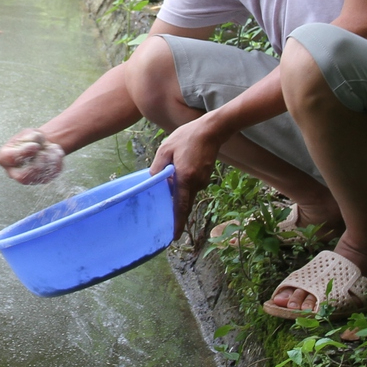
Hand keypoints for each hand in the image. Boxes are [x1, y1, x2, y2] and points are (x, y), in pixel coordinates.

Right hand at [0, 129, 63, 184]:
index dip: (23, 152)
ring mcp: (28, 179)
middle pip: (22, 177)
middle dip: (36, 166)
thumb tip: (35, 145)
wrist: (42, 146)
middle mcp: (13, 172)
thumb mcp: (28, 133)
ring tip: (52, 148)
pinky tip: (56, 152)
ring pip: (39, 178)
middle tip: (44, 154)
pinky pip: (51, 175)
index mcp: (5, 158)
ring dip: (49, 161)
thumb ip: (30, 137)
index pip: (10, 159)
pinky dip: (57, 163)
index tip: (35, 146)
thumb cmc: (31, 139)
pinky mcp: (42, 180)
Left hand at [152, 116, 227, 241]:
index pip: (181, 206)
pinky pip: (191, 185)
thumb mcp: (166, 148)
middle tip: (163, 219)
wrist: (212, 130)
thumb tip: (153, 181)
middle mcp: (196, 183)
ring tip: (168, 184)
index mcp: (185, 178)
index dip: (177, 223)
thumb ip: (158, 167)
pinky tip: (178, 172)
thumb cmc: (187, 137)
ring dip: (177, 192)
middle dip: (175, 212)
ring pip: (187, 192)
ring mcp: (203, 181)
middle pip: (183, 202)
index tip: (174, 237)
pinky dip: (184, 184)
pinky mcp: (205, 177)